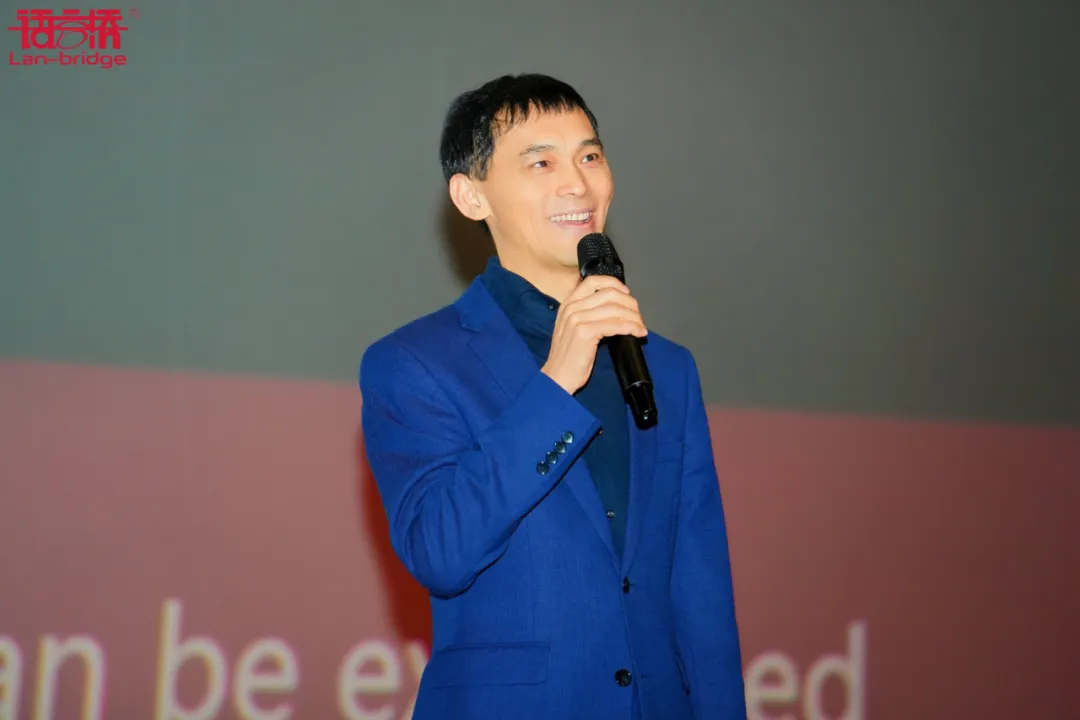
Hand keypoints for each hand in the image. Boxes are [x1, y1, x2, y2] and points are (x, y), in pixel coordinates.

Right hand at [541, 275, 647, 394]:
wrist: (557, 376)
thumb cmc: (569, 356)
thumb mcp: (573, 328)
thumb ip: (587, 313)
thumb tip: (615, 307)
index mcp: (568, 304)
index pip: (593, 281)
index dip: (614, 284)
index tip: (626, 294)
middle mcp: (571, 307)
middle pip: (609, 293)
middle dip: (629, 303)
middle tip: (638, 315)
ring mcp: (577, 319)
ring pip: (615, 309)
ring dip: (634, 317)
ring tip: (641, 326)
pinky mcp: (586, 332)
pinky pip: (616, 324)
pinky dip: (631, 327)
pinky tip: (638, 333)